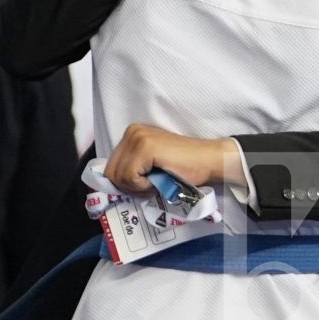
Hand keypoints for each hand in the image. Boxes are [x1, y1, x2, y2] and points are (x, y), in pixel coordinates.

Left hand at [105, 123, 236, 193]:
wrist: (208, 160)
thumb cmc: (183, 167)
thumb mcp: (150, 165)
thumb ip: (132, 169)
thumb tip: (112, 187)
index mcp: (131, 134)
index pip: (110, 167)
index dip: (124, 184)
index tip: (144, 186)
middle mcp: (131, 132)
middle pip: (111, 172)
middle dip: (129, 187)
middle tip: (151, 187)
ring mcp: (137, 137)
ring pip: (119, 176)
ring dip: (137, 187)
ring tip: (156, 183)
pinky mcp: (145, 147)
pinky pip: (130, 177)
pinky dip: (143, 186)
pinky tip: (159, 180)